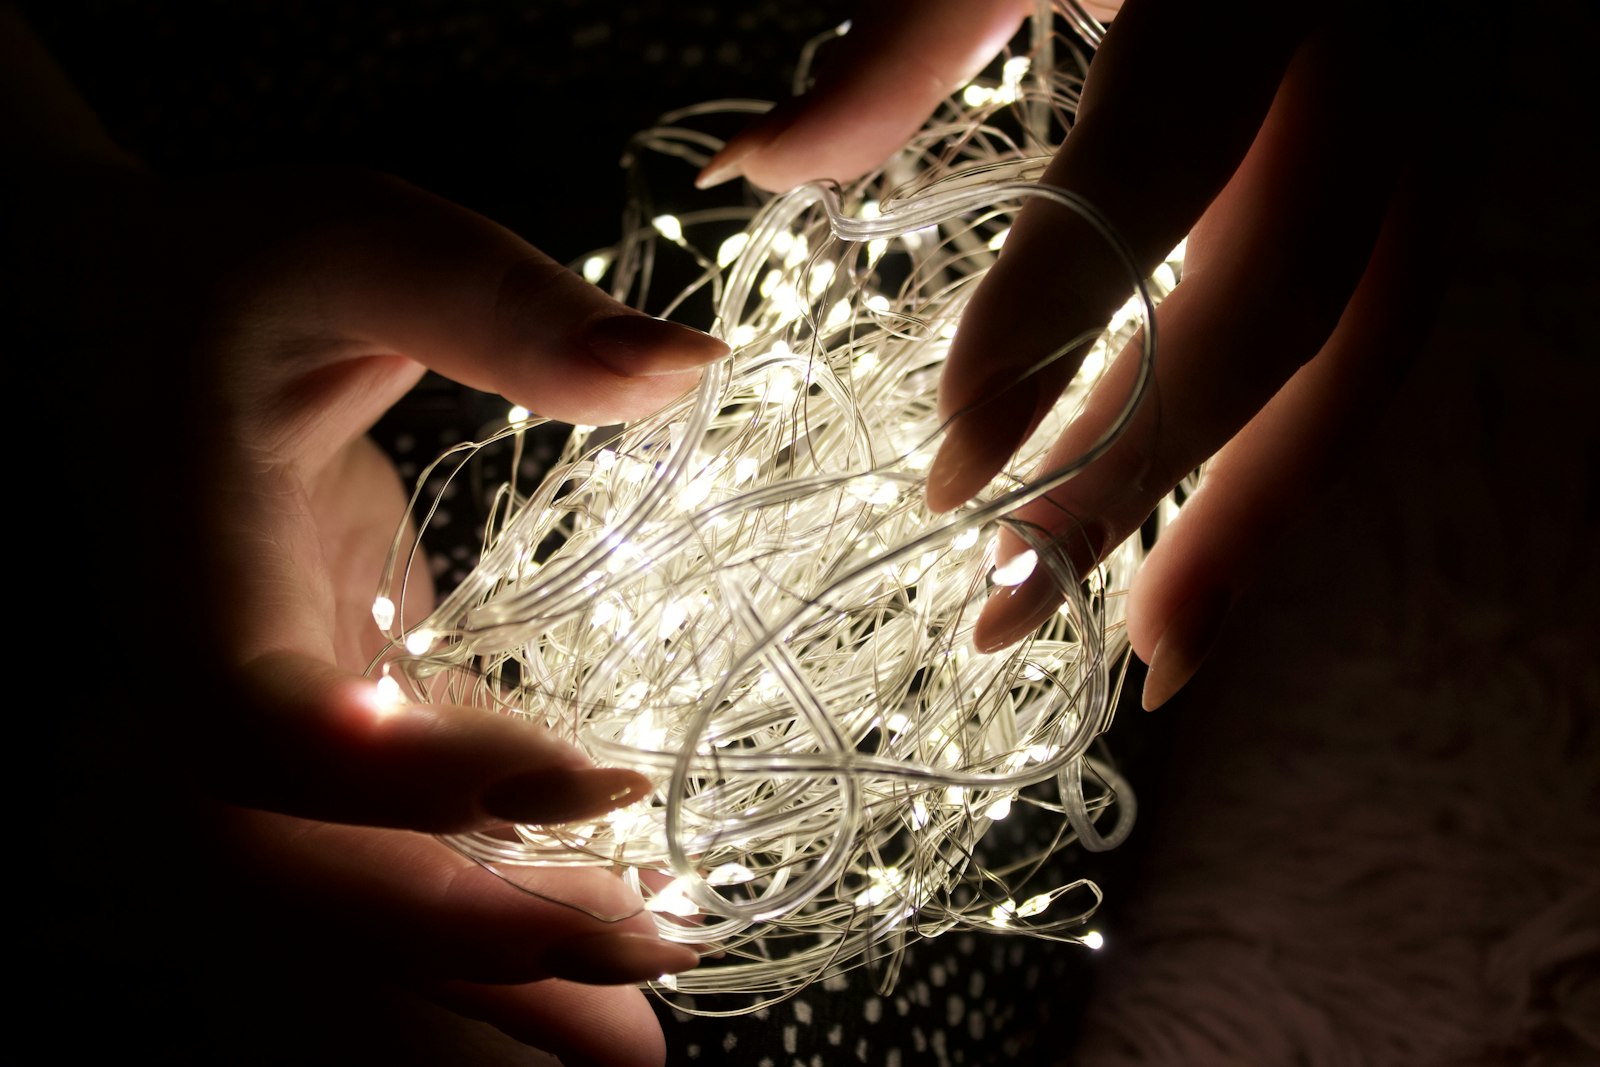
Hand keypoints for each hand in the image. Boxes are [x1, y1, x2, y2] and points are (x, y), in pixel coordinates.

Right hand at [46, 164, 724, 1064]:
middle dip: (462, 951)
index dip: (406, 781)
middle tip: (640, 1005)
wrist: (121, 316)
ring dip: (478, 980)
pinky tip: (588, 935)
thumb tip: (688, 366)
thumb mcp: (347, 242)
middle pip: (296, 876)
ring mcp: (260, 718)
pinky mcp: (321, 713)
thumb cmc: (221, 273)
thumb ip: (492, 300)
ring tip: (631, 1046)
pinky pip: (381, 851)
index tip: (594, 778)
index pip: (259, 730)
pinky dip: (478, 908)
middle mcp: (206, 682)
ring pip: (339, 894)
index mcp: (188, 576)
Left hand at [699, 0, 1443, 707]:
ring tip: (1161, 657)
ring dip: (1265, 517)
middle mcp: (1372, 51)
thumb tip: (762, 171)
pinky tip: (1216, 544)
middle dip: (1155, 468)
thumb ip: (910, 27)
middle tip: (1023, 601)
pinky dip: (1298, 450)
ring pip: (1371, 343)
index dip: (1051, 329)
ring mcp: (1426, 107)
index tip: (945, 470)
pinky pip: (1376, 325)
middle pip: (1290, 298)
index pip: (1154, 170)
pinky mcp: (1423, 158)